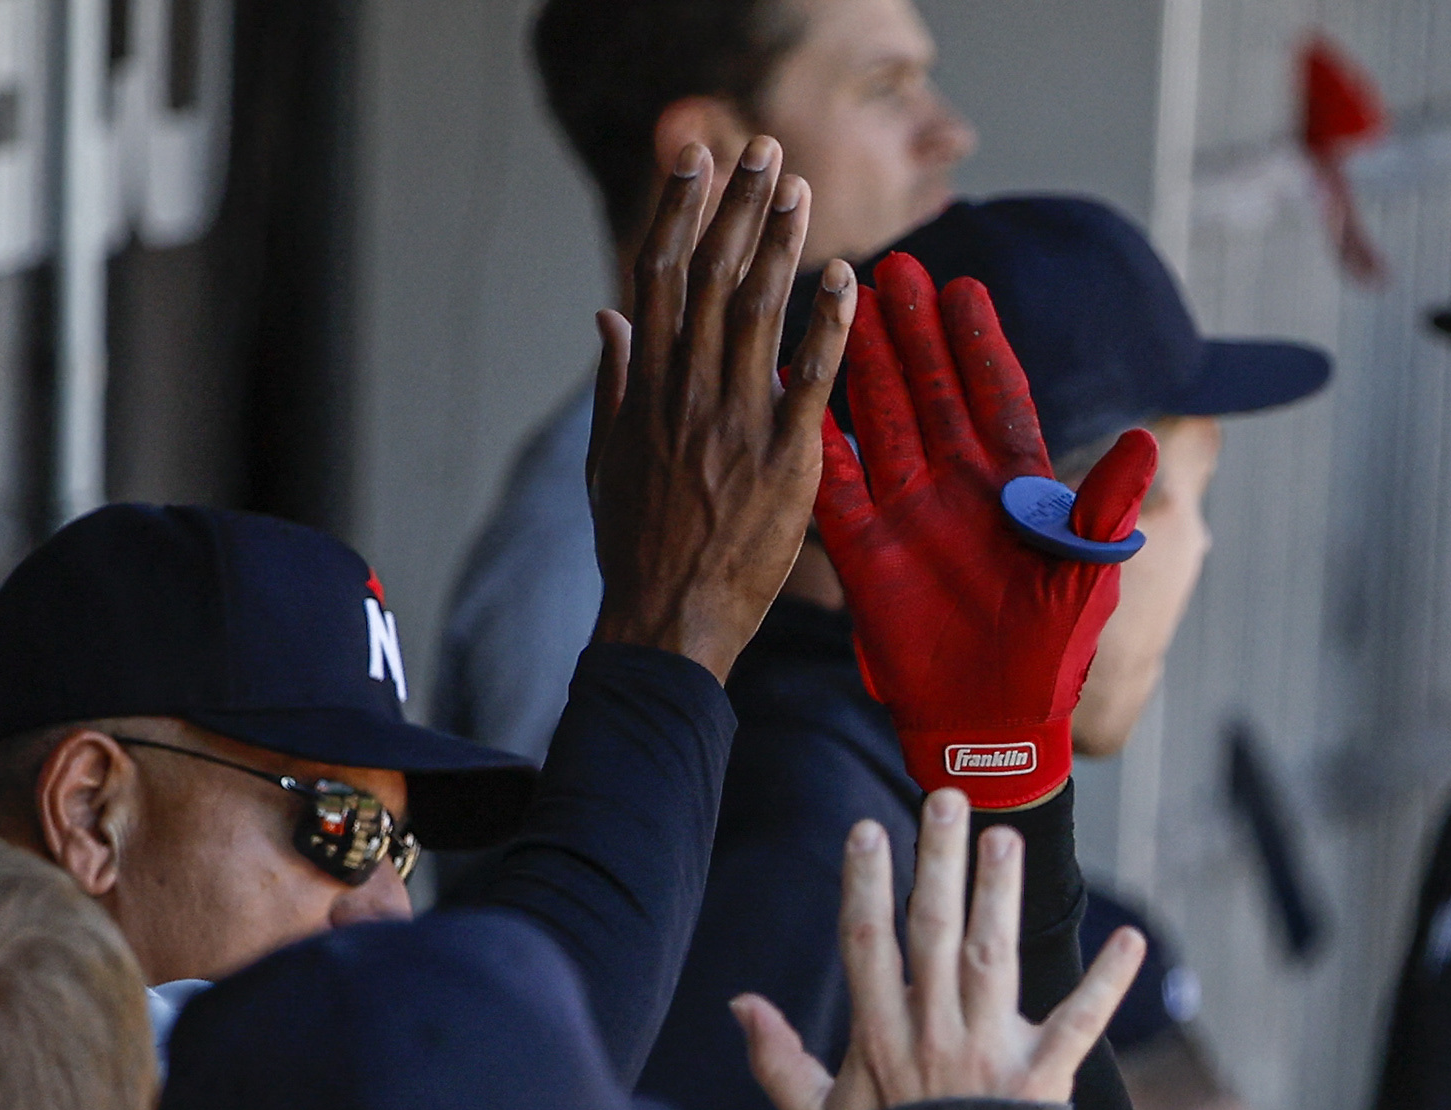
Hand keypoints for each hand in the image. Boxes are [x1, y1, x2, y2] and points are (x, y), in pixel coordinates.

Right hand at [586, 139, 853, 684]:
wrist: (664, 620)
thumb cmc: (634, 544)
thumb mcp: (605, 457)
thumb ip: (614, 380)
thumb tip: (607, 314)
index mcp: (644, 385)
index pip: (657, 275)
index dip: (675, 210)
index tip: (692, 159)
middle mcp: (686, 391)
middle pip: (710, 276)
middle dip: (736, 206)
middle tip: (762, 147)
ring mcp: (734, 423)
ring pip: (757, 312)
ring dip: (779, 243)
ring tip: (799, 187)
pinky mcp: (783, 462)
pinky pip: (811, 381)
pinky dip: (829, 326)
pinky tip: (846, 278)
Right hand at [732, 789, 1144, 1109]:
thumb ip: (778, 1060)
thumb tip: (739, 1004)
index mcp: (878, 1039)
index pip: (867, 945)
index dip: (866, 885)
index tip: (869, 831)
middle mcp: (933, 1035)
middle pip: (930, 933)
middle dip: (936, 862)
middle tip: (945, 797)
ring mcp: (989, 1054)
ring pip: (992, 957)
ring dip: (1000, 893)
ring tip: (1006, 836)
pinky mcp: (1044, 1078)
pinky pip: (1081, 1022)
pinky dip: (1109, 982)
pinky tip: (1133, 941)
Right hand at [814, 251, 1160, 807]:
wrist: (996, 721)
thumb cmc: (1052, 654)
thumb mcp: (1085, 576)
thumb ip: (1105, 509)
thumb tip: (1148, 441)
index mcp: (1015, 490)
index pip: (996, 398)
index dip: (980, 344)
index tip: (965, 288)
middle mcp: (958, 489)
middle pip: (932, 392)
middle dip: (913, 333)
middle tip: (896, 270)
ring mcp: (908, 514)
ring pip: (881, 420)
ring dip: (863, 364)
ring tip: (845, 301)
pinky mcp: (866, 552)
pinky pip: (835, 485)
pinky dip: (816, 441)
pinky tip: (796, 386)